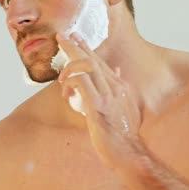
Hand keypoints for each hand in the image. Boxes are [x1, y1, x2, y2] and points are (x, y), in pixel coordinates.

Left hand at [56, 32, 142, 169]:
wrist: (128, 152)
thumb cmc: (122, 132)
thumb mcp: (124, 106)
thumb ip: (118, 88)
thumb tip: (116, 70)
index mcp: (119, 86)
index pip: (100, 61)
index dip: (86, 48)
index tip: (75, 38)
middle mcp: (115, 87)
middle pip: (92, 59)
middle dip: (74, 46)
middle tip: (61, 36)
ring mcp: (107, 96)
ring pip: (86, 67)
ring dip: (69, 67)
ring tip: (61, 76)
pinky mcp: (97, 106)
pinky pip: (81, 83)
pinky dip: (70, 82)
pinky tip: (65, 89)